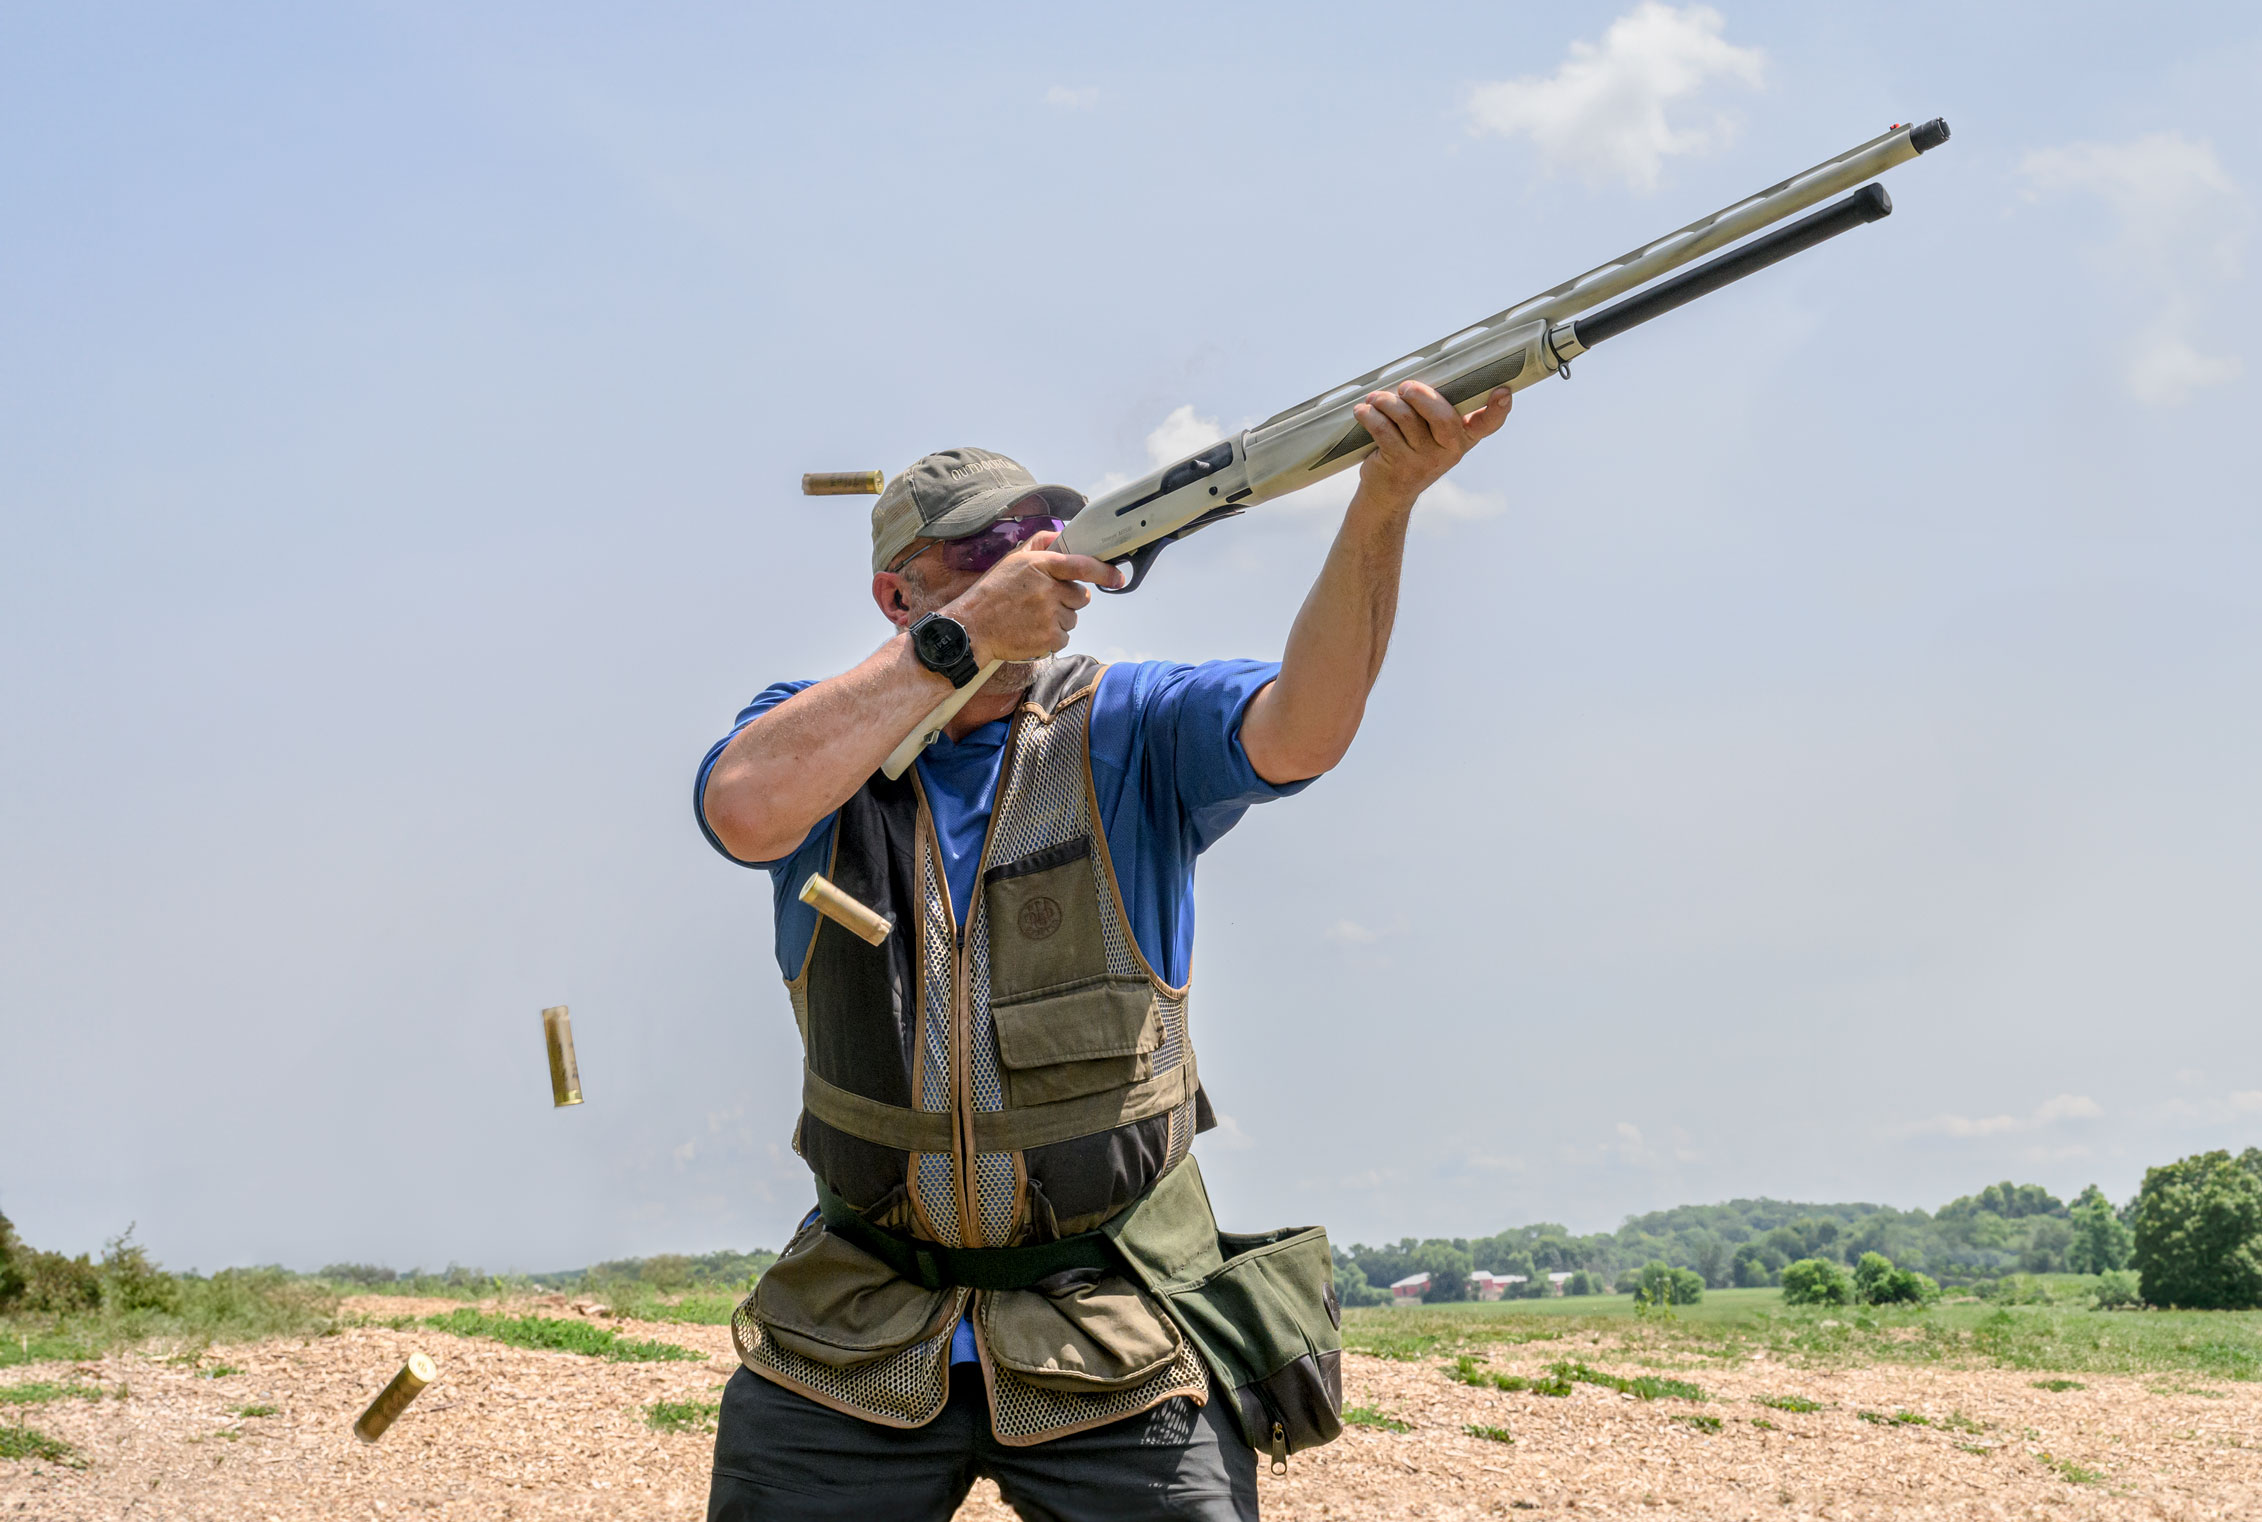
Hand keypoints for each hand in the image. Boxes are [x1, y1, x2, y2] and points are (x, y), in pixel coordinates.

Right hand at [944, 530, 1122, 664]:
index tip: (1117, 577)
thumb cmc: (992, 593)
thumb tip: (1061, 535)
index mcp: (1040, 566)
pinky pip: (1065, 636)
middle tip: (1044, 602)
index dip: (1104, 571)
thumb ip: (1039, 544)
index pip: (1081, 565)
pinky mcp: (1049, 638)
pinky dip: (1052, 637)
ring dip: (1059, 619)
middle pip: (1081, 596)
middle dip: (1069, 600)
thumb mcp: (1011, 561)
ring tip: (1032, 617)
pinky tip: (1031, 631)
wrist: (972, 628)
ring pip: (1073, 618)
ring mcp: (1049, 615)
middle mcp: (1047, 589)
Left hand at [1351, 380, 1511, 511]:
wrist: (1388, 493)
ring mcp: (1424, 460)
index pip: (1488, 424)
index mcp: (1464, 437)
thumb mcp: (1432, 434)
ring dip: (1386, 402)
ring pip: (1407, 419)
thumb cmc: (1411, 450)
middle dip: (1420, 395)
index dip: (1498, 409)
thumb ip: (1436, 408)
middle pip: (1442, 417)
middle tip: (1405, 388)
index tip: (1503, 392)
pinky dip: (1370, 416)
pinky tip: (1363, 411)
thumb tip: (1422, 372)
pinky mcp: (1398, 464)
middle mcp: (1449, 450)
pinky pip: (1384, 431)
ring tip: (1375, 399)